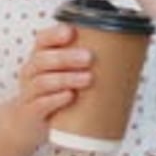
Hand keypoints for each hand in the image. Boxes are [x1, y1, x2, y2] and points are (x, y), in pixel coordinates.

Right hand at [14, 22, 92, 145]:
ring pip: (44, 81)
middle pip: (44, 59)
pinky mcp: (31, 112)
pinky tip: (69, 97)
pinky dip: (55, 99)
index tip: (71, 32)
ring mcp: (29, 92)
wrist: (28, 124)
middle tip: (89, 58)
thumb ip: (85, 63)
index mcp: (41, 56)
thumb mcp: (63, 73)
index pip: (43, 39)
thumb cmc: (53, 93)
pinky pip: (41, 104)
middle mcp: (31, 71)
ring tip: (87, 78)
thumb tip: (127, 55)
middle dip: (67, 57)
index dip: (55, 34)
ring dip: (66, 78)